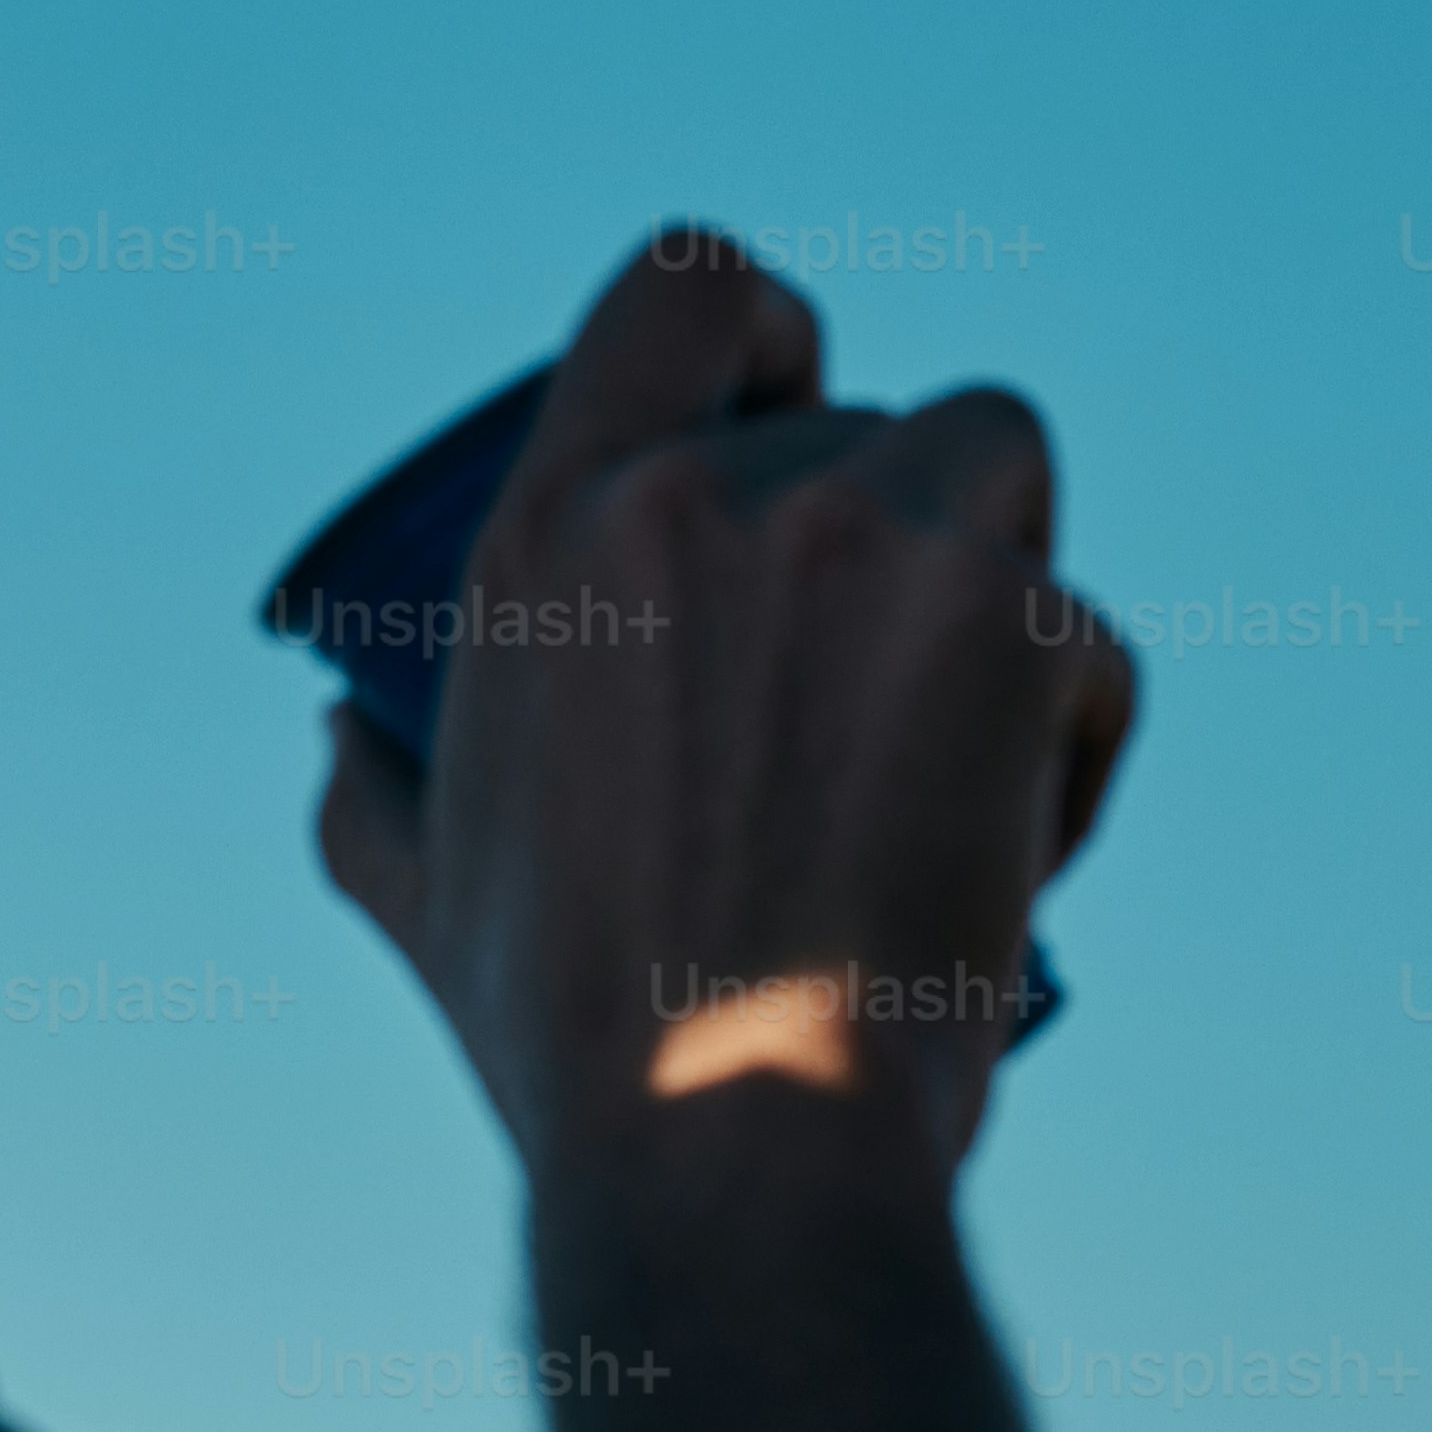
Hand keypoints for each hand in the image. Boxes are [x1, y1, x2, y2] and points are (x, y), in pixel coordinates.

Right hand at [313, 233, 1138, 1188]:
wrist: (740, 1146)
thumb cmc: (590, 1057)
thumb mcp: (425, 903)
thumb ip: (373, 795)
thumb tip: (343, 736)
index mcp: (549, 535)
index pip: (685, 285)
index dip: (774, 331)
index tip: (804, 417)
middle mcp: (694, 496)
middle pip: (873, 423)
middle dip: (901, 556)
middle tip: (886, 726)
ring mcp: (858, 532)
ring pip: (999, 468)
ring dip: (1006, 588)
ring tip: (964, 759)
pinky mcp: (1002, 609)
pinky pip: (1089, 626)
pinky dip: (1079, 725)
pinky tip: (1026, 852)